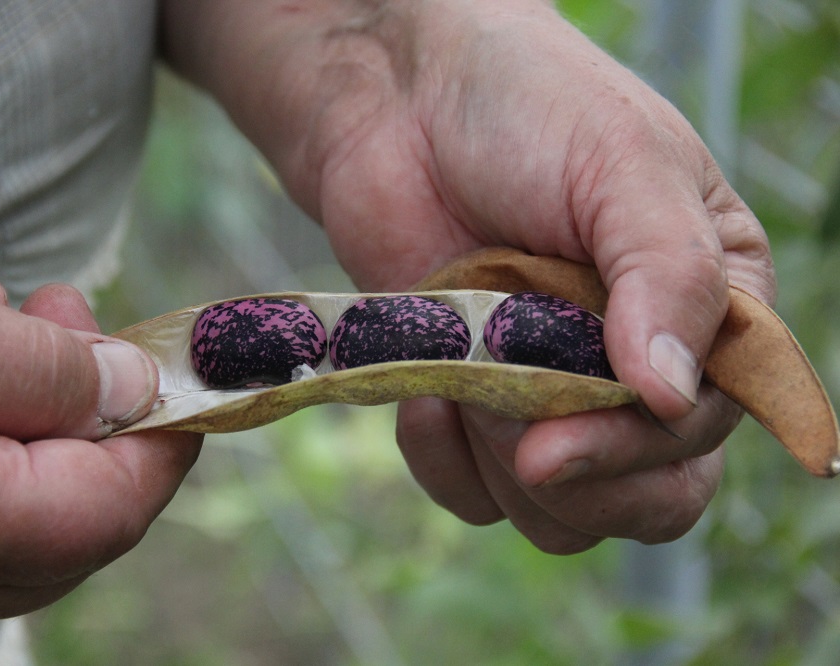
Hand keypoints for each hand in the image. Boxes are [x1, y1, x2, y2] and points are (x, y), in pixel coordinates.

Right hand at [0, 222, 200, 637]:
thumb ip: (37, 369)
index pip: (113, 507)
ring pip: (5, 510)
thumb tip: (131, 390)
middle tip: (79, 322)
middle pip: (68, 518)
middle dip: (96, 418)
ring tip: (10, 317)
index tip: (185, 376)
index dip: (165, 440)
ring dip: (31, 416)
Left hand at [163, 0, 773, 551]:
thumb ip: (667, 277)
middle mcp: (638, 368)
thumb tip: (673, 397)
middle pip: (649, 499)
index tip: (553, 439)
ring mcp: (552, 397)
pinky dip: (442, 461)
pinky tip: (423, 394)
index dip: (638, 451)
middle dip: (575, 476)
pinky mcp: (474, 411)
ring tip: (464, 365)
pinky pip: (474, 497)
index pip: (709, 429)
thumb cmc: (525, 111)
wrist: (397, 106)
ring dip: (501, 460)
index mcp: (709, 311)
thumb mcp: (623, 168)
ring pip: (559, 516)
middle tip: (507, 416)